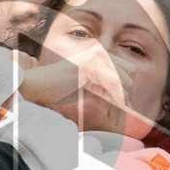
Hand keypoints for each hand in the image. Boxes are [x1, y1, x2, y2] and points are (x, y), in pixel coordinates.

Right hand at [19, 44, 135, 111]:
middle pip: (129, 73)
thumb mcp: (89, 84)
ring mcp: (96, 56)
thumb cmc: (60, 88)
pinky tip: (111, 115)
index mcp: (100, 54)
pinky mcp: (91, 66)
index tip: (123, 108)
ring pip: (123, 81)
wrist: (40, 84)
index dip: (128, 89)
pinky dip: (116, 100)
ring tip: (114, 118)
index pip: (127, 69)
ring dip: (121, 102)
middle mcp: (100, 51)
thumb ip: (105, 86)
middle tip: (119, 114)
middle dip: (127, 95)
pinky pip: (113, 84)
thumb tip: (126, 99)